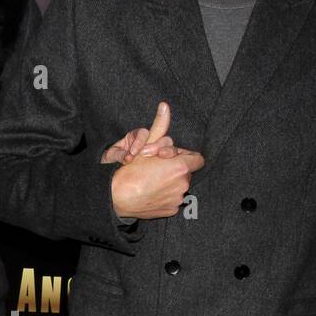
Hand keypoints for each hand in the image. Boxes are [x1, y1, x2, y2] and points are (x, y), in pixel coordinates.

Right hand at [110, 103, 203, 219]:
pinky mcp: (171, 210)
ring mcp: (178, 199)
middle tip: (158, 166)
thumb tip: (165, 105)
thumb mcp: (145, 144)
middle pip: (186, 172)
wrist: (117, 197)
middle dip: (175, 168)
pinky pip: (173, 200)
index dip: (186, 156)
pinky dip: (165, 195)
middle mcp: (183, 184)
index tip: (173, 157)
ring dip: (170, 182)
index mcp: (180, 167)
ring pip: (179, 186)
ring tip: (153, 180)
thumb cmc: (130, 171)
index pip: (198, 159)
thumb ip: (159, 125)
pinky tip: (152, 191)